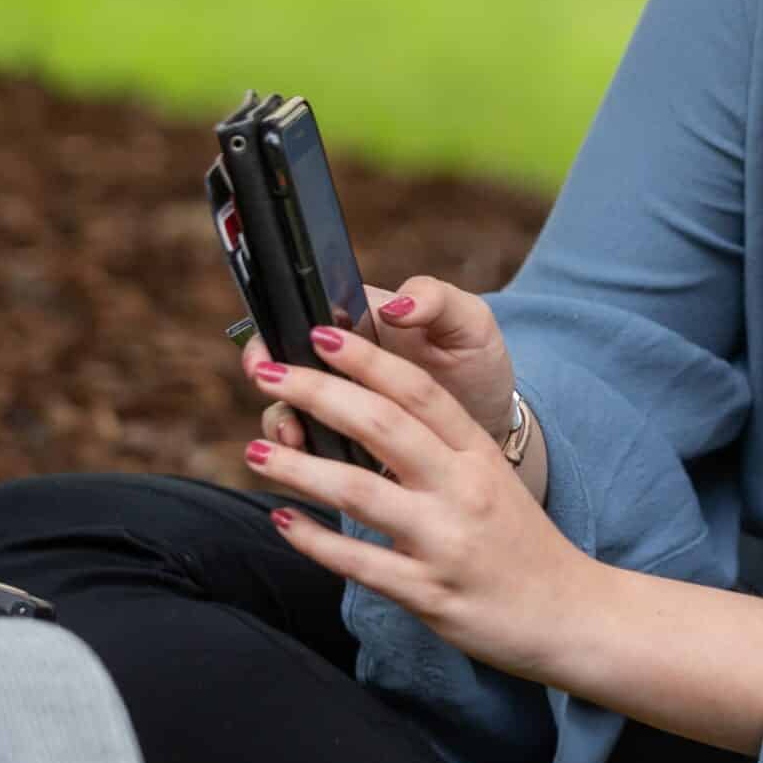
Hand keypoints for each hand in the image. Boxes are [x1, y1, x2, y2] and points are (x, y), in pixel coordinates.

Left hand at [240, 324, 595, 681]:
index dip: (368, 359)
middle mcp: (465, 489)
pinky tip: (283, 520)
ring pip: (360, 492)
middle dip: (319, 394)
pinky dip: (314, 540)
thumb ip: (438, 450)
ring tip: (254, 450)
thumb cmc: (518, 543)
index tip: (321, 334)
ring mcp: (446, 541)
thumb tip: (364, 413)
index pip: (420, 391)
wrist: (569, 613)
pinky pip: (359, 563)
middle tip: (268, 374)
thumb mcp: (490, 481)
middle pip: (384, 426)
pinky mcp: (429, 592)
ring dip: (299, 466)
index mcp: (480, 455)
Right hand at [243, 277, 515, 452]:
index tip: (272, 347)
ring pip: (291, 404)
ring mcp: (343, 400)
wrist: (495, 421)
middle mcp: (345, 357)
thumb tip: (396, 306)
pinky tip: (308, 461)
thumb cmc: (479, 362)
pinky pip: (310, 444)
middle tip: (267, 384)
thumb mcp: (471, 324)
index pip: (307, 310)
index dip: (279, 326)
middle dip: (269, 371)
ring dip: (281, 417)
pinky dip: (301, 452)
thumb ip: (437, 301)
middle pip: (286, 359)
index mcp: (367, 317)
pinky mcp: (347, 438)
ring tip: (293, 434)